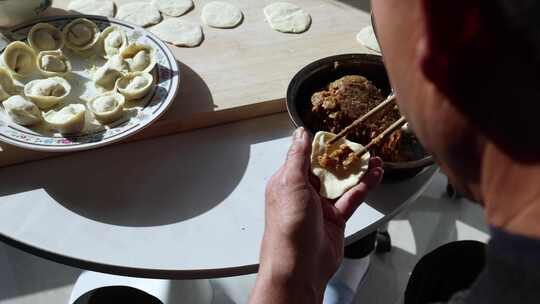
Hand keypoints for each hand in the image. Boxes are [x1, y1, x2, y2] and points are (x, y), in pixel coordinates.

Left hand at [250, 127, 383, 302]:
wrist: (299, 266)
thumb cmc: (288, 226)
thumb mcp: (290, 183)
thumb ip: (297, 156)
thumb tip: (299, 133)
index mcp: (287, 181)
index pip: (305, 157)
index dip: (322, 146)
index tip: (339, 134)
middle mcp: (303, 192)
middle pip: (326, 168)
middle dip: (344, 157)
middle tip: (361, 145)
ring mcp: (320, 206)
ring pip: (342, 182)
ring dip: (358, 170)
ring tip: (374, 157)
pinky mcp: (335, 219)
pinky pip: (352, 198)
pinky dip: (364, 186)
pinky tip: (375, 175)